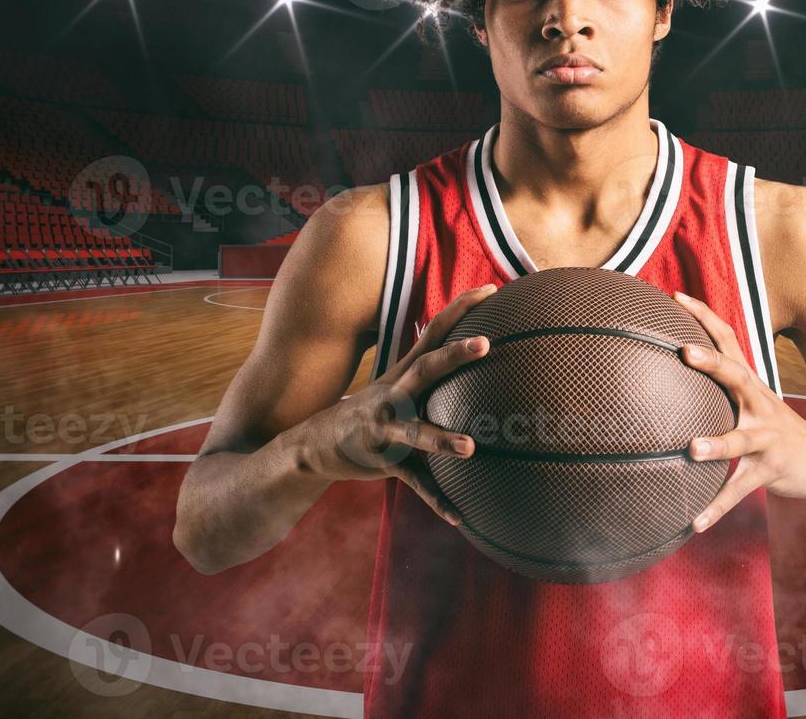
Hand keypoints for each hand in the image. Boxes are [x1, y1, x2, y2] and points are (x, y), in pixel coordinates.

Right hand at [289, 284, 495, 526]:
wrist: (314, 445)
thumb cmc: (370, 413)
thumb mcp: (396, 387)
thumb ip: (428, 370)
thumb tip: (464, 348)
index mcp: (402, 374)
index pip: (433, 332)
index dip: (460, 310)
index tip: (490, 290)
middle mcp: (394, 395)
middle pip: (426, 369)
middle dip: (454, 356)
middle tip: (485, 343)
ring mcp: (386, 428)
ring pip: (416, 432)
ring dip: (441, 439)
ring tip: (470, 447)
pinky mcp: (382, 460)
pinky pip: (414, 481)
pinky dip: (437, 499)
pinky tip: (461, 515)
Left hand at [673, 291, 805, 531]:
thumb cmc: (779, 432)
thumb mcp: (756, 404)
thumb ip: (724, 387)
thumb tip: (681, 369)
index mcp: (752, 386)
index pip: (728, 342)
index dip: (704, 317)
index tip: (675, 295)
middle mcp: (760, 405)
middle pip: (736, 377)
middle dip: (711, 363)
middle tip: (683, 350)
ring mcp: (768, 438)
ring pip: (740, 439)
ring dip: (716, 445)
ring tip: (690, 449)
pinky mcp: (772, 470)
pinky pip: (740, 489)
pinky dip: (716, 507)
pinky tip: (693, 523)